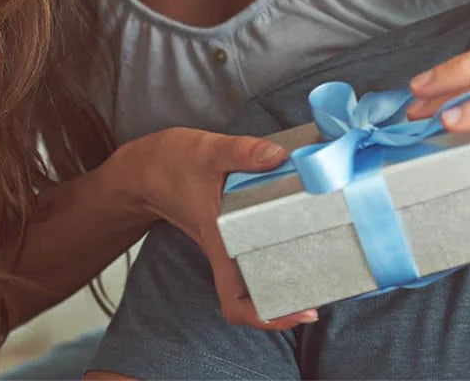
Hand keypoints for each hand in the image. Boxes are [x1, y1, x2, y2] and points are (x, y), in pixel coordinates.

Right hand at [117, 128, 318, 330]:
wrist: (142, 169)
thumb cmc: (170, 165)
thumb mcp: (207, 152)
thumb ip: (242, 152)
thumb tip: (278, 155)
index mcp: (219, 243)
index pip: (236, 303)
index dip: (268, 317)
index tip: (302, 312)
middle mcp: (224, 248)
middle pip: (256, 293)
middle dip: (289, 294)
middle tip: (326, 282)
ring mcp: (227, 239)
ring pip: (257, 271)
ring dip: (285, 270)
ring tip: (322, 257)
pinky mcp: (229, 225)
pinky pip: (255, 245)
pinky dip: (275, 242)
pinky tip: (298, 221)